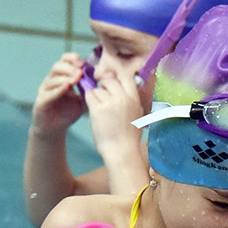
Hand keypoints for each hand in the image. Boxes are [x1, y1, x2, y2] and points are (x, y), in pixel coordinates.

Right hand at [32, 53, 86, 132]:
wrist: (54, 129)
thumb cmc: (67, 113)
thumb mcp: (82, 101)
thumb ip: (89, 91)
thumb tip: (98, 81)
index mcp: (61, 78)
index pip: (64, 61)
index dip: (73, 59)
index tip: (83, 63)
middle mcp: (51, 81)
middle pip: (57, 67)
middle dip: (70, 67)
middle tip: (81, 71)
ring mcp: (44, 91)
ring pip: (52, 79)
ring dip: (65, 77)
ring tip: (76, 78)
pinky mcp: (40, 102)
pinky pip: (49, 93)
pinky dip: (58, 89)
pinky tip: (66, 88)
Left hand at [86, 67, 149, 191]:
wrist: (121, 151)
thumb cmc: (129, 136)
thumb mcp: (137, 114)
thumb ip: (130, 99)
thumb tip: (120, 86)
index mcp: (134, 99)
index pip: (126, 77)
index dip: (117, 77)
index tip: (112, 82)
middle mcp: (123, 98)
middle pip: (110, 80)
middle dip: (104, 85)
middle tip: (102, 95)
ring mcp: (110, 102)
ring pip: (98, 89)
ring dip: (96, 95)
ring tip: (100, 108)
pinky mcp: (97, 108)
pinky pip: (89, 95)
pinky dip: (89, 100)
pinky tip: (93, 108)